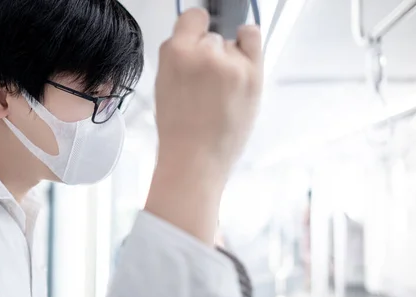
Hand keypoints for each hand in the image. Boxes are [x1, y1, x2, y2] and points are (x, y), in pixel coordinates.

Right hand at [146, 8, 262, 244]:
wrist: (196, 160)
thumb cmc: (179, 131)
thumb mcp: (163, 85)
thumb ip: (178, 57)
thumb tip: (193, 41)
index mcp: (174, 53)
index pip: (191, 18)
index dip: (193, 29)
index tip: (196, 38)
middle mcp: (203, 53)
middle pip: (211, 36)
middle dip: (208, 54)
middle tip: (206, 82)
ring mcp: (230, 63)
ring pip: (230, 43)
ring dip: (228, 59)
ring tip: (221, 90)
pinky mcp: (252, 74)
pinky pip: (252, 38)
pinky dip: (248, 43)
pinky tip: (242, 62)